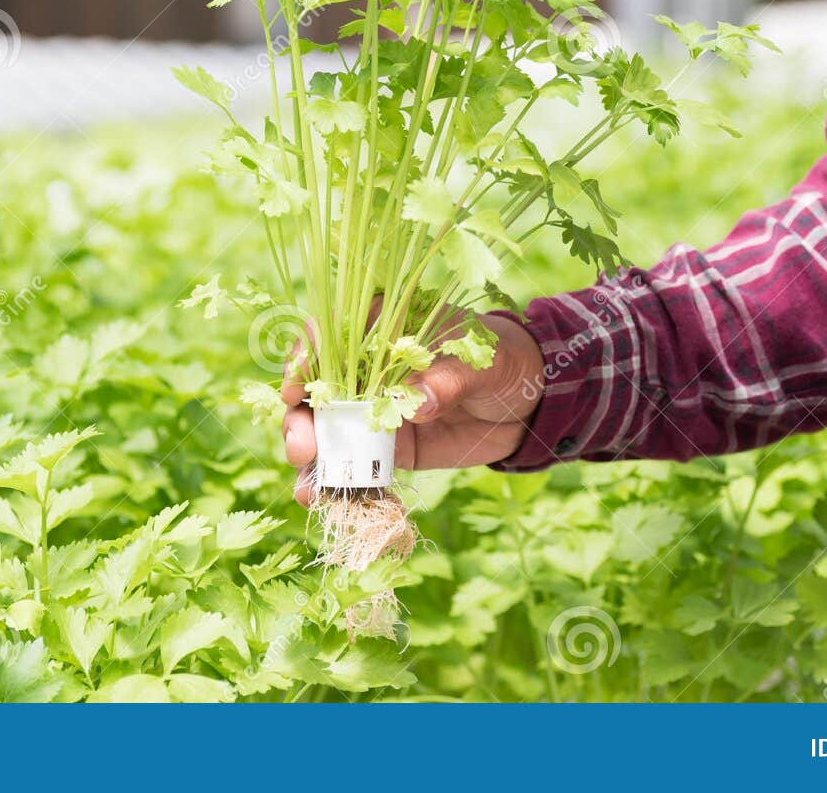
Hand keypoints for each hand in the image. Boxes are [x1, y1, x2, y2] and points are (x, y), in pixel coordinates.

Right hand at [281, 312, 545, 504]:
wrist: (530, 402)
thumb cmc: (502, 359)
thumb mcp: (482, 360)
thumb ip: (450, 376)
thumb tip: (419, 402)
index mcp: (384, 328)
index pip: (331, 335)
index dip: (306, 358)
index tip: (296, 385)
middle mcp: (368, 369)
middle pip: (317, 390)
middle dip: (301, 418)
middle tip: (302, 445)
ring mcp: (374, 411)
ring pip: (327, 431)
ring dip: (311, 457)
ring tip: (308, 485)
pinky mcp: (389, 448)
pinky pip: (355, 464)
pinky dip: (337, 482)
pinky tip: (322, 499)